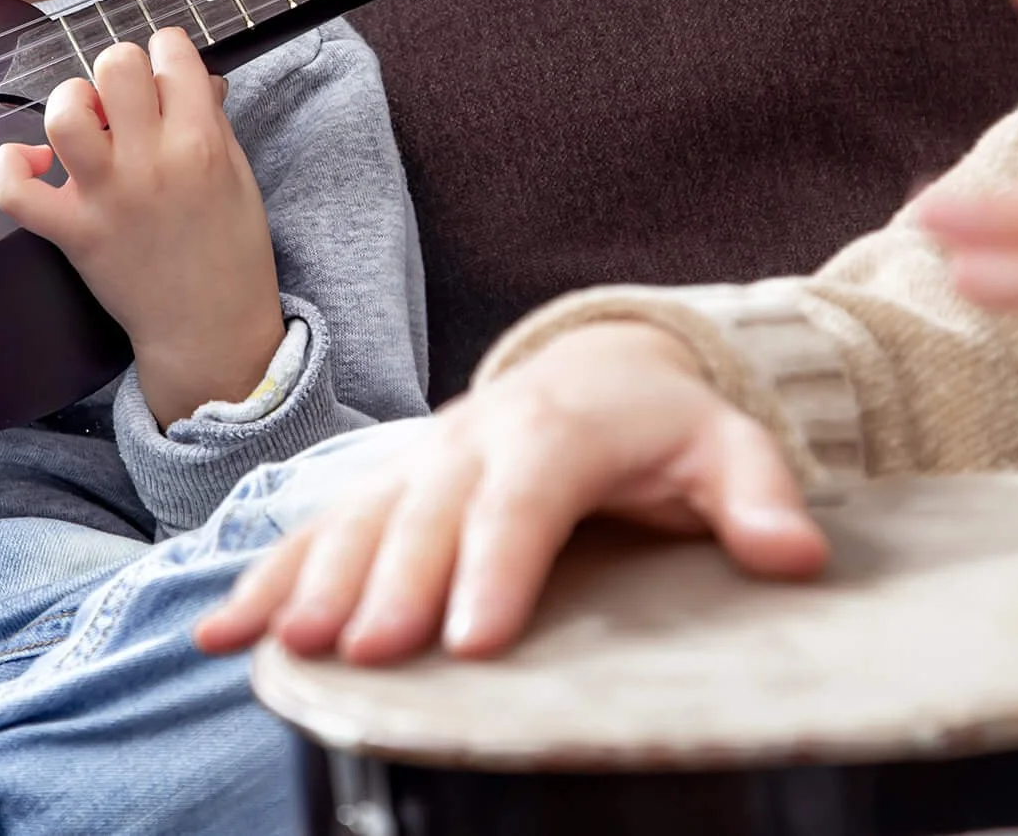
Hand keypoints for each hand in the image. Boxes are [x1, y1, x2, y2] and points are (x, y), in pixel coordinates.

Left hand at [0, 26, 283, 425]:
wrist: (210, 329)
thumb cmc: (232, 252)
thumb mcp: (238, 174)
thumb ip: (211, 120)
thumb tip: (191, 76)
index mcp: (202, 142)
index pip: (171, 53)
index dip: (165, 51)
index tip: (164, 71)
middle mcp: (152, 162)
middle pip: (115, 66)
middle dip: (119, 70)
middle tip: (125, 100)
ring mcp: (108, 197)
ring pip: (65, 113)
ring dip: (71, 103)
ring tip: (85, 121)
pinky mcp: (73, 232)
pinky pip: (16, 191)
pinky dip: (11, 167)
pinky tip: (33, 161)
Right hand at [194, 321, 824, 663]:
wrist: (601, 364)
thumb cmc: (665, 424)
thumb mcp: (728, 447)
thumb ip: (759, 496)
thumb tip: (795, 553)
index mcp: (559, 426)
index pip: (526, 498)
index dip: (497, 564)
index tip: (476, 637)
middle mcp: (476, 437)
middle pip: (428, 514)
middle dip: (393, 584)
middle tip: (368, 652)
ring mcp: (422, 460)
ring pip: (361, 518)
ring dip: (318, 579)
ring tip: (290, 644)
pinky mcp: (387, 487)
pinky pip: (318, 528)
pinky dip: (268, 576)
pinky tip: (222, 632)